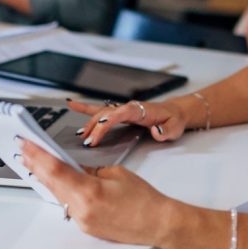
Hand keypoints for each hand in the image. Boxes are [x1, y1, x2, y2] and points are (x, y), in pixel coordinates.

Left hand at [20, 139, 176, 245]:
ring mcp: (82, 221)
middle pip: (52, 183)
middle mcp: (82, 209)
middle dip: (36, 164)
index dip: (38, 155)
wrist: (158, 224)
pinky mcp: (86, 227)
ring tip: (33, 162)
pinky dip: (59, 191)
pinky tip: (53, 181)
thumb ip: (90, 170)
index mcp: (90, 192)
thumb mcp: (116, 174)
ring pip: (57, 194)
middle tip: (24, 150)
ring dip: (45, 178)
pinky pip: (67, 205)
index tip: (27, 144)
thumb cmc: (143, 199)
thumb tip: (72, 167)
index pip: (56, 169)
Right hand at [71, 97, 188, 146]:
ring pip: (100, 113)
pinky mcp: (119, 113)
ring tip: (79, 135)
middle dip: (94, 128)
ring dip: (88, 123)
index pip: (117, 115)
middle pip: (105, 114)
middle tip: (86, 142)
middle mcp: (127, 107)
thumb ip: (165, 131)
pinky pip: (100, 109)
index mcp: (138, 109)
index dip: (105, 124)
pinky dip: (85, 107)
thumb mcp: (174, 127)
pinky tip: (72, 105)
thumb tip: (156, 132)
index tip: (96, 136)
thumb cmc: (173, 120)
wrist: (175, 112)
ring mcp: (122, 109)